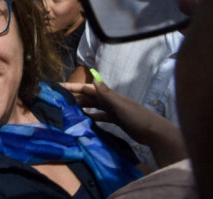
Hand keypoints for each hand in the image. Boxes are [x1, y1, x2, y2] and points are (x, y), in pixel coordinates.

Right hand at [60, 77, 186, 167]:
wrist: (154, 133)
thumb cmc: (138, 118)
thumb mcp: (121, 106)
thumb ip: (107, 94)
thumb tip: (94, 79)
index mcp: (109, 95)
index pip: (87, 88)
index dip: (73, 87)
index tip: (58, 86)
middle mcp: (109, 100)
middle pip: (88, 96)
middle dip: (74, 95)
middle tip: (58, 98)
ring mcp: (113, 110)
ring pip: (93, 105)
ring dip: (81, 105)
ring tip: (68, 108)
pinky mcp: (116, 119)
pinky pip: (100, 116)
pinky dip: (92, 116)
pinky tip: (85, 120)